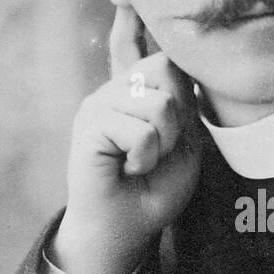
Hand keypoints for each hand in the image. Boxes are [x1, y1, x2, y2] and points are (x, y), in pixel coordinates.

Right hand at [50, 4, 201, 273]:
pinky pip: (141, 132)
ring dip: (163, 144)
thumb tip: (170, 58)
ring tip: (141, 161)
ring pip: (160, 105)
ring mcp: (100, 102)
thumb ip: (181, 96)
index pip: (150, 47)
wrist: (127, 227)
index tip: (151, 67)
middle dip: (178, 117)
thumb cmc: (156, 186)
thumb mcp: (184, 137)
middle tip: (159, 149)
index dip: (159, 61)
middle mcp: (115, 88)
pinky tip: (127, 169)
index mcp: (136, 87)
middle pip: (167, 67)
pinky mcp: (89, 124)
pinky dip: (145, 158)